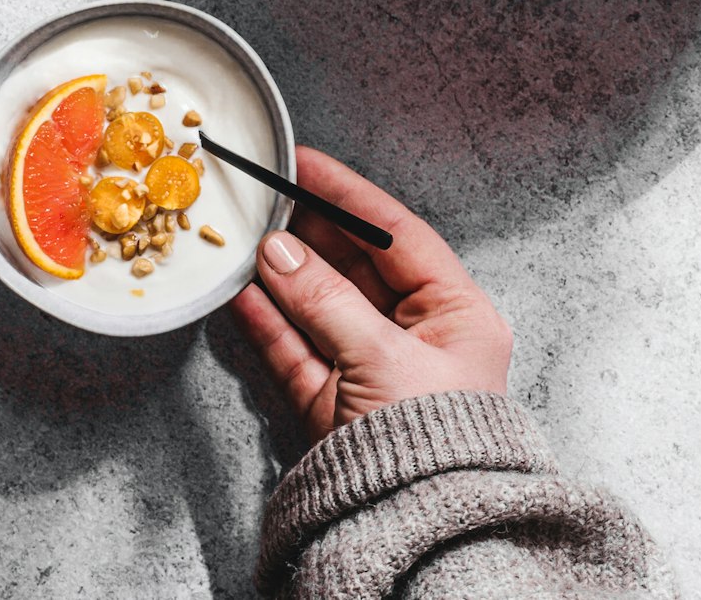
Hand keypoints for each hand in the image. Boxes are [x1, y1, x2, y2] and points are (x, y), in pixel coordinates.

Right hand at [231, 147, 512, 445]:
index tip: (308, 163)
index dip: (349, 196)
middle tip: (268, 198)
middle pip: (356, 267)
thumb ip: (325, 300)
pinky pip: (298, 351)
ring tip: (247, 239)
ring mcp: (373, 372)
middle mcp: (419, 339)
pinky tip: (243, 293)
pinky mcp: (335, 408)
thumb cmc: (432, 450)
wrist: (419, 537)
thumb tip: (279, 251)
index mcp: (458, 315)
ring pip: (321, 307)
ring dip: (282, 275)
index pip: (398, 235)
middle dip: (309, 233)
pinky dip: (269, 322)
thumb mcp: (382, 360)